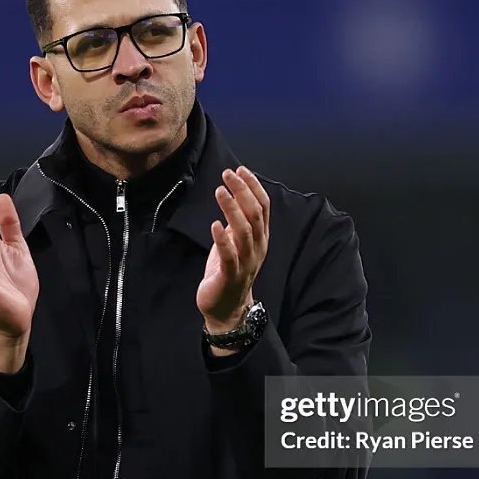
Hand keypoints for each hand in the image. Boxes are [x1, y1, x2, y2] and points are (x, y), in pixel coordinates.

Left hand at [197, 166, 269, 336]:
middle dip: (243, 191)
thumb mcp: (235, 242)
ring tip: (220, 191)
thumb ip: (238, 222)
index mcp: (260, 238)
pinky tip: (214, 224)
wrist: (226, 308)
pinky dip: (222, 238)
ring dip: (232, 209)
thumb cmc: (229, 272)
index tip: (240, 169)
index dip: (253, 186)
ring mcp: (246, 262)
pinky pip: (230, 255)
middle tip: (228, 174)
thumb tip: (234, 195)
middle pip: (255, 214)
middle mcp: (257, 247)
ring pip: (244, 231)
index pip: (263, 206)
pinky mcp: (230, 275)